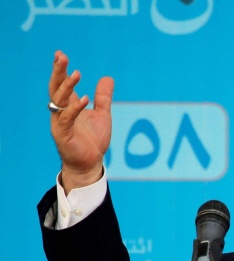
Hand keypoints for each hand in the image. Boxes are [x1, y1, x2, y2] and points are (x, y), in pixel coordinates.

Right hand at [48, 50, 113, 192]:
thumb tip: (108, 77)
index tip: (60, 54)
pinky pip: (67, 118)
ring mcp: (61, 122)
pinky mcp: (63, 134)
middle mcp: (62, 111)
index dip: (61, 69)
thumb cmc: (93, 140)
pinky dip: (75, 108)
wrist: (91, 163)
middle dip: (58, 72)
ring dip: (67, 86)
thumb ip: (103, 97)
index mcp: (70, 105)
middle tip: (61, 56)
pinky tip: (84, 99)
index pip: (63, 83)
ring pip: (59, 100)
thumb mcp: (102, 114)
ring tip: (76, 74)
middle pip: (56, 87)